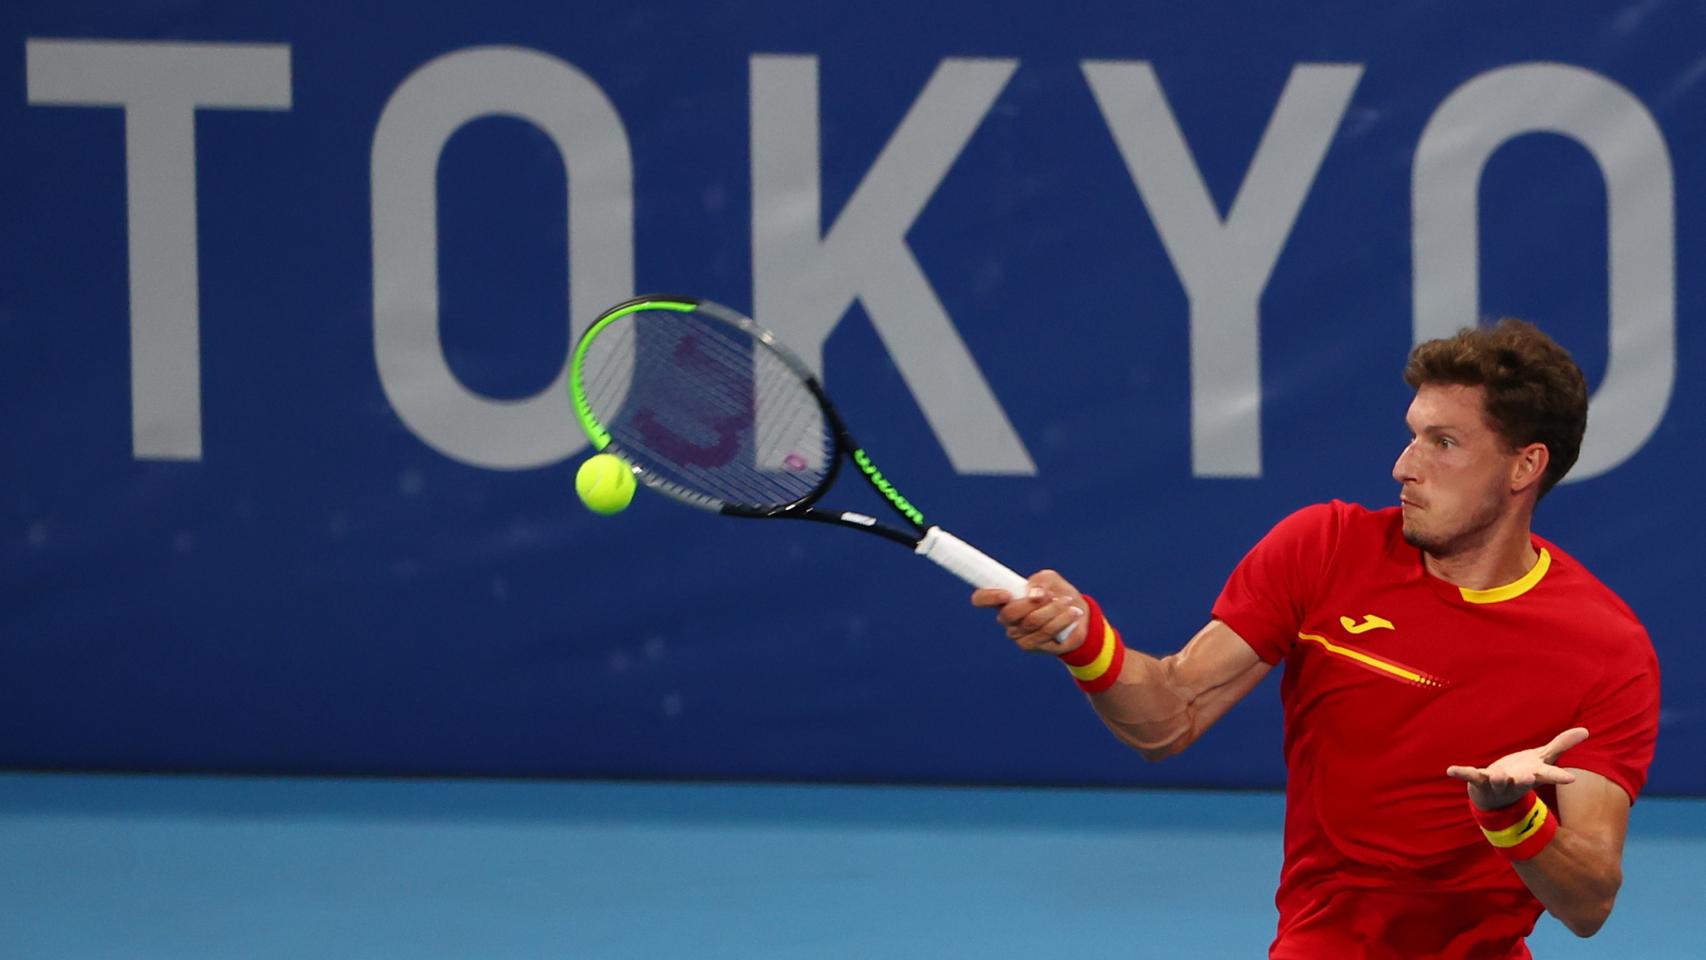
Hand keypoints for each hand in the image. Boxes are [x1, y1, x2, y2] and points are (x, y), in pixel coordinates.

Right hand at [970, 569, 1086, 652]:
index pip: (981, 599)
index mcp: (1003, 599)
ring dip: (1053, 609)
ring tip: (1068, 602)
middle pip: (1009, 614)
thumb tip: (1034, 594)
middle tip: (1051, 595)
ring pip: (1031, 622)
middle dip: (1032, 603)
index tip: (1006, 594)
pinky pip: (1044, 633)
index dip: (988, 597)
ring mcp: (1016, 634)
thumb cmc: (1058, 594)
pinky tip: (1073, 613)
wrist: (1078, 615)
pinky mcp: (1031, 645)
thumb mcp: (1051, 580)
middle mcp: (1006, 618)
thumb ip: (1041, 581)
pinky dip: (1061, 620)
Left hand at [1447, 727, 1588, 809]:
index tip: (1571, 779)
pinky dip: (1461, 773)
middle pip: (1522, 781)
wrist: (1498, 796)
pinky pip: (1470, 776)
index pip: (1549, 775)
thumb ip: (1561, 745)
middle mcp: (1517, 781)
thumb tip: (1586, 731)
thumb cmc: (1524, 773)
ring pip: (1499, 781)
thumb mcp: (1543, 758)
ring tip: (1498, 775)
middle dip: (1525, 781)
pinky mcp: (1481, 780)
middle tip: (1528, 778)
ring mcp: (1498, 782)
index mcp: (1534, 775)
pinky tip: (1450, 770)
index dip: (1559, 777)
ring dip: (1499, 779)